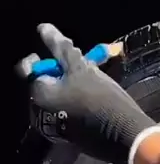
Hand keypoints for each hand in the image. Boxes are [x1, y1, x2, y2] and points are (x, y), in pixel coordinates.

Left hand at [18, 24, 153, 163]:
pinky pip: (71, 110)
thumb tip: (43, 28)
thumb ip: (61, 48)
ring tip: (95, 78)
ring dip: (75, 84)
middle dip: (65, 71)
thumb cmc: (101, 98)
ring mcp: (58, 127)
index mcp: (39, 95)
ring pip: (61, 96)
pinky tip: (98, 97)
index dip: (47, 57)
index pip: (31, 69)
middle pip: (48, 83)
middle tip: (85, 64)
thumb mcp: (81, 68)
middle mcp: (42, 113)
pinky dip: (80, 100)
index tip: (65, 54)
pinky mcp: (73, 135)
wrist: (125, 135)